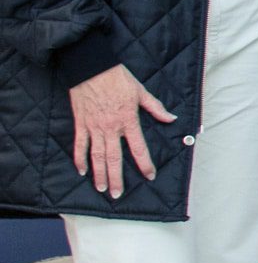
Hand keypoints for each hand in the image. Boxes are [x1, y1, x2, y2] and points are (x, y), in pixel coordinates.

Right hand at [68, 63, 173, 198]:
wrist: (91, 67)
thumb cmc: (118, 78)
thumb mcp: (141, 91)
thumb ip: (156, 108)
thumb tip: (171, 119)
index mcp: (128, 120)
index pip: (139, 147)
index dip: (145, 163)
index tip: (149, 176)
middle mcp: (111, 127)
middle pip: (114, 158)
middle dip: (117, 177)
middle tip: (118, 194)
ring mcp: (94, 127)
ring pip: (96, 155)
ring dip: (99, 173)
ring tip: (102, 188)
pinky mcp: (81, 124)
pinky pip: (79, 145)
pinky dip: (79, 159)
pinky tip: (82, 171)